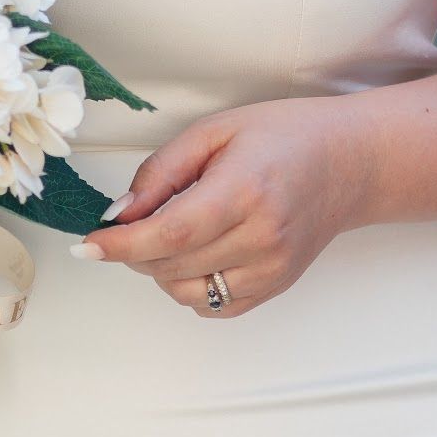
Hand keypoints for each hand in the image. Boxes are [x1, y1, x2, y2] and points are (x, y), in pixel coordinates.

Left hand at [75, 98, 376, 317]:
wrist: (348, 162)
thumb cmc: (282, 136)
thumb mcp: (214, 131)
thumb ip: (161, 172)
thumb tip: (119, 214)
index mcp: (244, 190)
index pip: (169, 234)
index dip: (121, 245)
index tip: (88, 245)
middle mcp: (262, 237)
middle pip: (171, 265)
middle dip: (135, 249)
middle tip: (136, 218)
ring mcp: (272, 269)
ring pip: (186, 292)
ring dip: (160, 268)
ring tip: (176, 230)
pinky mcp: (276, 287)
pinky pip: (212, 305)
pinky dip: (190, 284)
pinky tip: (199, 251)